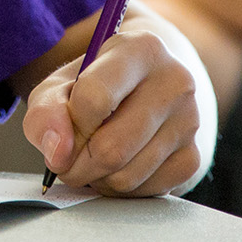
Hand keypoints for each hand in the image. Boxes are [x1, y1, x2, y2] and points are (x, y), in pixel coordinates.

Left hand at [22, 28, 202, 196]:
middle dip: (76, 166)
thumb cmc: (98, 85)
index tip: (62, 130)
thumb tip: (58, 153)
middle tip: (67, 160)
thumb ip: (47, 112)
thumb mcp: (61, 85)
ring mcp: (190, 120)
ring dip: (96, 179)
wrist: (148, 89)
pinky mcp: (194, 155)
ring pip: (126, 176)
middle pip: (111, 148)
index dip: (68, 126)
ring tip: (93, 158)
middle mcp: (175, 81)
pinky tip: (117, 166)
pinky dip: (120, 189)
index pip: (94, 98)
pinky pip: (145, 192)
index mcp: (141, 49)